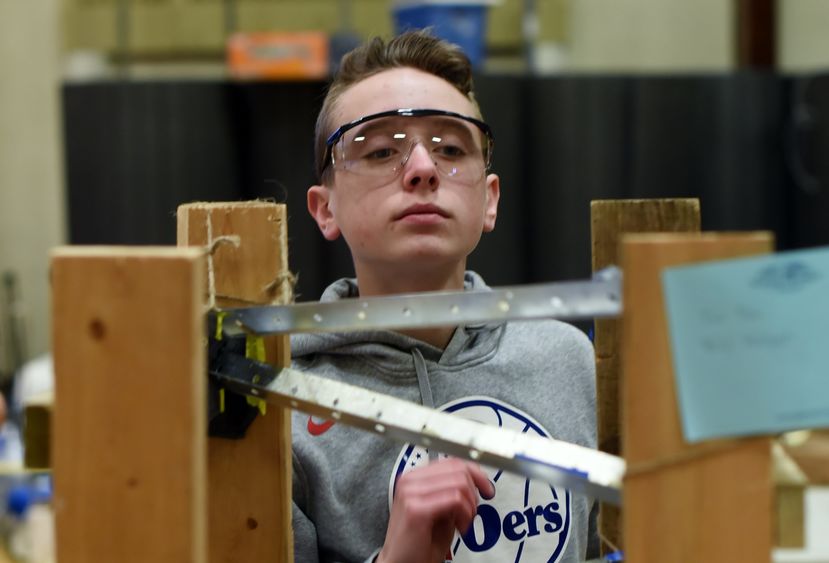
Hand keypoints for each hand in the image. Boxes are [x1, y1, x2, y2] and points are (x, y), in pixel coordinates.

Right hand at [376, 458, 494, 562]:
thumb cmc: (419, 543)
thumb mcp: (441, 511)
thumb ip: (452, 492)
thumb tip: (475, 481)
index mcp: (414, 477)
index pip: (452, 462)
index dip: (475, 472)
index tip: (486, 487)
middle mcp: (410, 480)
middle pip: (458, 469)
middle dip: (474, 492)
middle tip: (472, 512)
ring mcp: (411, 492)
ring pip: (459, 483)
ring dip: (470, 506)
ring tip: (465, 523)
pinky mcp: (416, 509)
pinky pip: (455, 499)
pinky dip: (466, 514)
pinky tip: (461, 528)